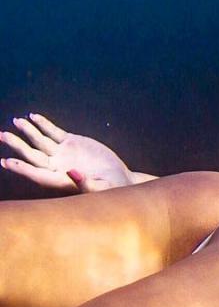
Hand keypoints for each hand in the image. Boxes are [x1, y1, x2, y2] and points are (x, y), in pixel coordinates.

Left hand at [0, 113, 133, 192]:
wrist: (119, 178)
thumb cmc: (111, 188)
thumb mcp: (102, 189)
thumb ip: (86, 184)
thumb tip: (71, 173)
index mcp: (60, 180)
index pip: (36, 173)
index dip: (21, 168)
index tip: (6, 162)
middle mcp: (57, 166)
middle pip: (32, 154)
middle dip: (16, 145)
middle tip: (2, 135)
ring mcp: (63, 154)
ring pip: (40, 141)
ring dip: (28, 131)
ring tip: (16, 121)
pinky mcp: (71, 143)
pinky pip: (54, 132)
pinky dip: (44, 124)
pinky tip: (34, 117)